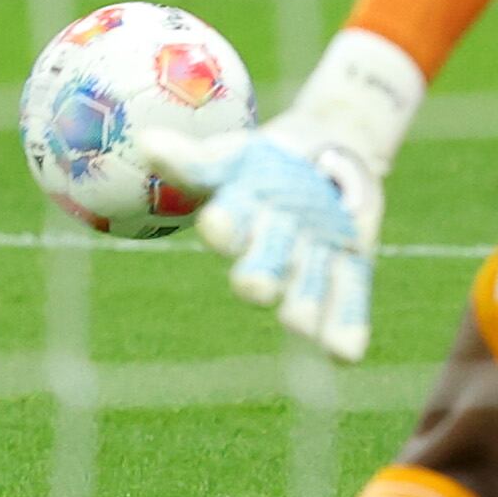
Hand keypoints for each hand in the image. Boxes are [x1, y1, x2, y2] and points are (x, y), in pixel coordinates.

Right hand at [139, 127, 383, 361]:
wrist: (331, 155)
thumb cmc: (270, 159)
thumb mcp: (237, 153)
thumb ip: (197, 159)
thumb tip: (146, 144)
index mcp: (239, 220)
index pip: (227, 228)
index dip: (224, 228)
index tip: (218, 224)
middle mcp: (271, 253)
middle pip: (262, 271)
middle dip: (259, 279)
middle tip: (257, 287)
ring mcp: (310, 264)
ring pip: (303, 293)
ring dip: (302, 306)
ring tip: (298, 321)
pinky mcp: (350, 270)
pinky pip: (348, 303)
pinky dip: (345, 328)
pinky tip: (345, 353)